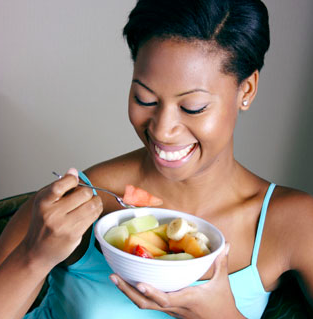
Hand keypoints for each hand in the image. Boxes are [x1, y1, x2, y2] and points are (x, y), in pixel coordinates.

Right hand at [22, 168, 102, 268]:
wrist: (36, 251)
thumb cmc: (42, 223)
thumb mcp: (44, 202)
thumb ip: (59, 186)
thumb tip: (73, 171)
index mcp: (43, 202)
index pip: (61, 185)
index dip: (73, 179)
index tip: (75, 181)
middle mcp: (52, 214)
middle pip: (83, 194)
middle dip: (89, 192)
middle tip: (87, 194)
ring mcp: (64, 225)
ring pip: (92, 205)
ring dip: (96, 202)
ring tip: (93, 202)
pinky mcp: (74, 234)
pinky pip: (93, 217)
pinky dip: (96, 212)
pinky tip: (92, 212)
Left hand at [110, 244, 244, 317]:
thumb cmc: (222, 304)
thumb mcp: (222, 282)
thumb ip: (221, 262)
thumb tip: (225, 244)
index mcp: (187, 299)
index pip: (166, 298)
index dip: (152, 292)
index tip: (138, 282)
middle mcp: (174, 307)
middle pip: (146, 304)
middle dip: (127, 291)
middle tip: (113, 276)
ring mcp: (170, 310)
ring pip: (144, 305)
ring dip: (128, 292)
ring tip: (115, 278)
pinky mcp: (169, 310)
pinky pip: (150, 303)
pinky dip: (138, 293)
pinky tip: (131, 283)